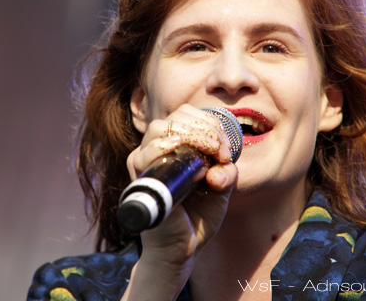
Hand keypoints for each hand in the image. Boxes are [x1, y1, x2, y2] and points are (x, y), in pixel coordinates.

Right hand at [121, 104, 237, 299]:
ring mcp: (146, 164)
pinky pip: (143, 154)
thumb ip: (226, 171)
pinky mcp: (139, 180)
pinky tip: (184, 154)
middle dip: (203, 127)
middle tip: (220, 150)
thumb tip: (222, 163)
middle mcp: (157, 151)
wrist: (183, 249)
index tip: (225, 148)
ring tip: (209, 152)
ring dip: (190, 134)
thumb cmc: (198, 217)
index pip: (186, 116)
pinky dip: (164, 148)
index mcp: (176, 147)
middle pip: (173, 117)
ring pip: (158, 129)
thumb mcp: (221, 189)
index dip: (210, 124)